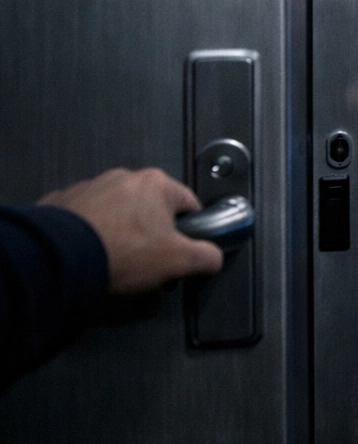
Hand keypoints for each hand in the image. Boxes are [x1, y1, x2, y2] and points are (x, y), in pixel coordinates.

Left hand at [39, 168, 223, 293]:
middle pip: (151, 209)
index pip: (190, 204)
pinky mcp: (63, 203)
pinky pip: (86, 220)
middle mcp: (123, 179)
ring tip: (116, 264)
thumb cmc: (116, 253)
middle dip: (152, 236)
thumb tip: (212, 258)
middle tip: (148, 263)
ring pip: (117, 214)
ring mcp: (90, 188)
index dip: (190, 232)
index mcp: (157, 184)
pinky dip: (90, 236)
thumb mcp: (178, 261)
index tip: (183, 250)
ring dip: (120, 234)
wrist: (59, 260)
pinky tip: (91, 257)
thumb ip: (206, 256)